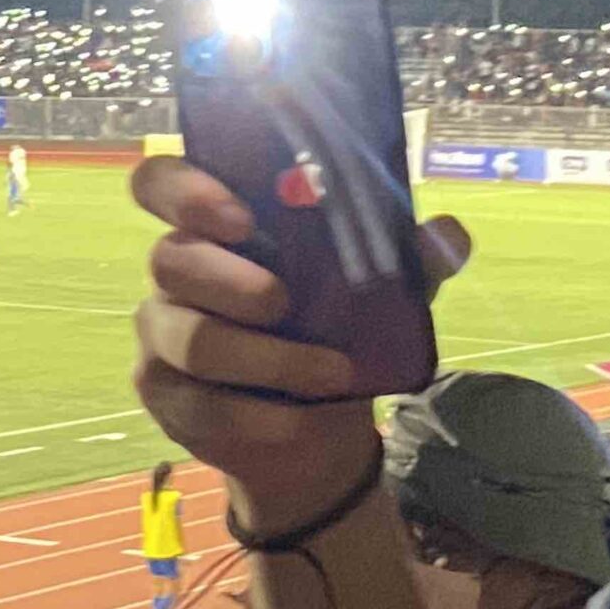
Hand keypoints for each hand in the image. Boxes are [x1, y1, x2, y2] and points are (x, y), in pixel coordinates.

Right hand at [128, 158, 468, 538]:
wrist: (313, 425)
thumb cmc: (331, 328)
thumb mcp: (378, 291)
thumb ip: (408, 258)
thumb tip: (449, 234)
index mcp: (214, 224)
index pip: (160, 183)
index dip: (184, 190)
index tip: (239, 215)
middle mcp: (175, 270)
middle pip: (169, 259)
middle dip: (227, 280)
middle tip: (283, 299)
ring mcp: (162, 333)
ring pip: (186, 336)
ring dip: (262, 357)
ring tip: (330, 373)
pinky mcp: (164, 394)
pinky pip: (195, 402)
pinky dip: (254, 413)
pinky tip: (297, 419)